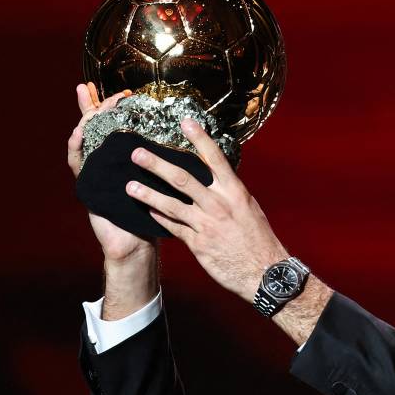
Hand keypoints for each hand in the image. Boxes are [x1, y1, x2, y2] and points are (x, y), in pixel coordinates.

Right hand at [66, 82, 154, 263]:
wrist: (137, 241)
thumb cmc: (155, 211)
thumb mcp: (165, 181)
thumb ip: (170, 159)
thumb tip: (195, 136)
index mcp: (126, 157)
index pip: (120, 125)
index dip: (119, 106)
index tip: (128, 91)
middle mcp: (107, 160)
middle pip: (98, 126)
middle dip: (96, 105)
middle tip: (97, 89)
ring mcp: (95, 170)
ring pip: (85, 139)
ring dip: (85, 119)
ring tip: (87, 102)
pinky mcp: (87, 185)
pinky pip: (77, 163)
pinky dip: (76, 147)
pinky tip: (78, 134)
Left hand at [124, 117, 286, 301]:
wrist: (265, 272)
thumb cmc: (259, 239)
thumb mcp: (249, 209)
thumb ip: (230, 193)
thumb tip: (217, 179)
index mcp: (235, 192)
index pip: (215, 159)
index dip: (199, 139)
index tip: (185, 122)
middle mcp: (219, 204)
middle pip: (182, 179)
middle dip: (157, 165)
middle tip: (137, 153)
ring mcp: (206, 224)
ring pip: (170, 204)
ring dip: (147, 193)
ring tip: (129, 186)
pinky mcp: (198, 244)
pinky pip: (173, 227)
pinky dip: (159, 218)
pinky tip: (146, 211)